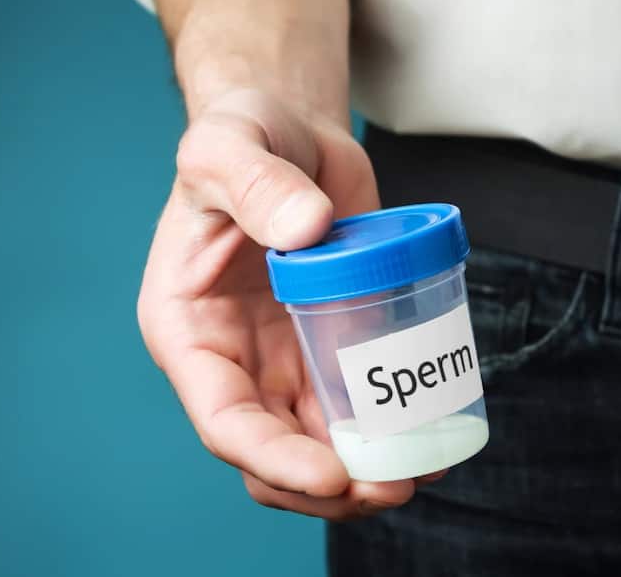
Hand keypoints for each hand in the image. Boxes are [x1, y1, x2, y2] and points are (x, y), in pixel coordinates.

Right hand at [138, 89, 444, 519]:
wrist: (290, 136)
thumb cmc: (242, 137)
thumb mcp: (228, 145)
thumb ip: (256, 184)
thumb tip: (305, 231)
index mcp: (188, 331)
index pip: (222, 419)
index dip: (273, 458)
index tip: (333, 473)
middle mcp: (233, 360)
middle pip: (272, 452)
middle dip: (327, 484)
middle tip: (393, 482)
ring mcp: (282, 360)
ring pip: (317, 444)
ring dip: (364, 471)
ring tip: (421, 468)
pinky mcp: (329, 347)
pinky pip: (356, 406)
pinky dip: (390, 430)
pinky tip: (432, 433)